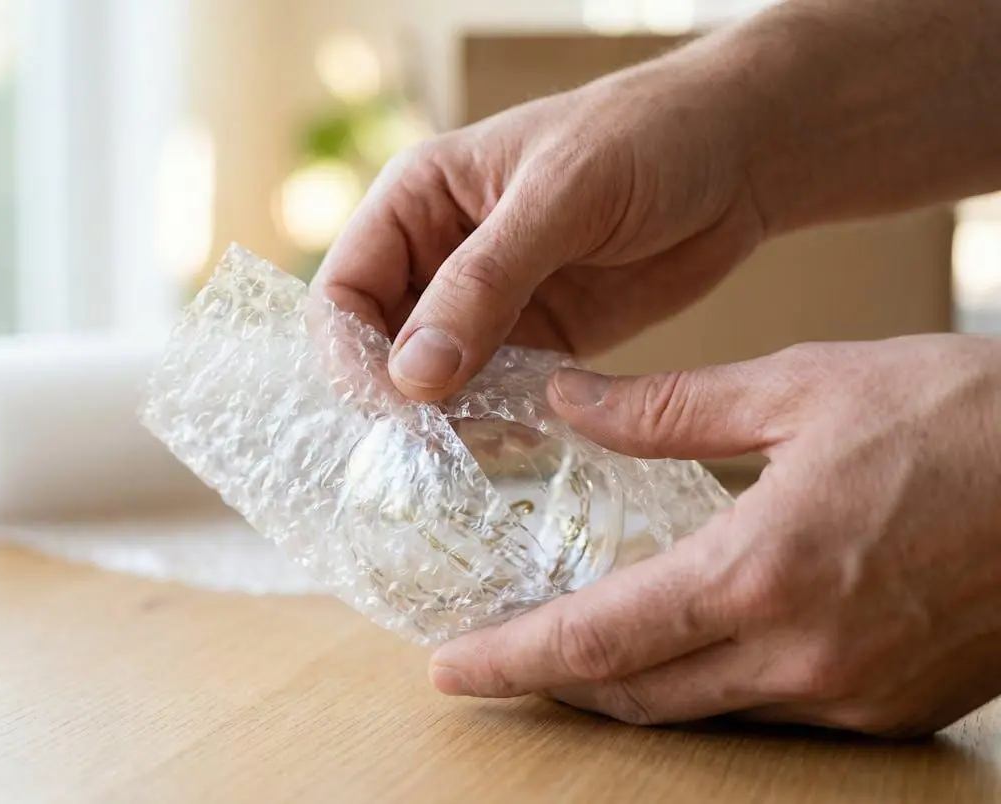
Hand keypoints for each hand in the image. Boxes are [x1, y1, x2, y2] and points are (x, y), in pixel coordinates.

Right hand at [311, 58, 766, 401]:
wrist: (743, 154)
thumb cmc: (646, 136)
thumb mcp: (559, 198)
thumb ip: (483, 283)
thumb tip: (413, 375)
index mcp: (417, 201)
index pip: (343, 292)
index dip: (354, 355)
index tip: (397, 405)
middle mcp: (436, 257)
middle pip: (377, 348)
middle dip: (399, 401)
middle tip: (438, 446)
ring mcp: (485, 305)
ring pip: (432, 383)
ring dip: (449, 422)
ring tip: (488, 449)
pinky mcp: (536, 342)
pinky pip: (492, 396)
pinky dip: (497, 426)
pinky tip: (524, 443)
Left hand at [428, 334, 1000, 737]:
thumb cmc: (964, 417)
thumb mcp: (803, 389)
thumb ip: (669, 410)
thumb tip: (569, 403)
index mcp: (761, 573)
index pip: (598, 639)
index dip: (512, 659)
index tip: (449, 670)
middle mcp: (800, 656)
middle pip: (635, 695)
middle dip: (555, 682)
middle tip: (496, 656)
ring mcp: (852, 696)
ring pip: (699, 713)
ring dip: (628, 686)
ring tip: (574, 644)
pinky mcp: (894, 709)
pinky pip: (768, 715)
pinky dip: (708, 686)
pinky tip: (688, 643)